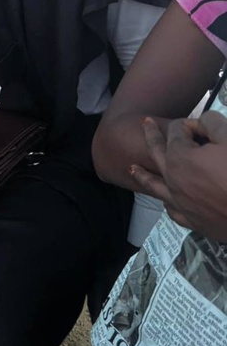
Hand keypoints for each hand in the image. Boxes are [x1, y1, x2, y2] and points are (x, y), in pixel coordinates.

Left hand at [131, 113, 226, 239]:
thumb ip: (212, 123)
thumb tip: (201, 123)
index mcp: (180, 158)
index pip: (178, 132)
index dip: (191, 124)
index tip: (204, 125)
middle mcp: (173, 180)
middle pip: (157, 153)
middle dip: (151, 136)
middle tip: (145, 123)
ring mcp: (181, 204)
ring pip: (156, 187)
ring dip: (144, 175)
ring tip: (132, 168)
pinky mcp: (195, 222)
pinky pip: (173, 211)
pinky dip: (167, 203)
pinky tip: (166, 202)